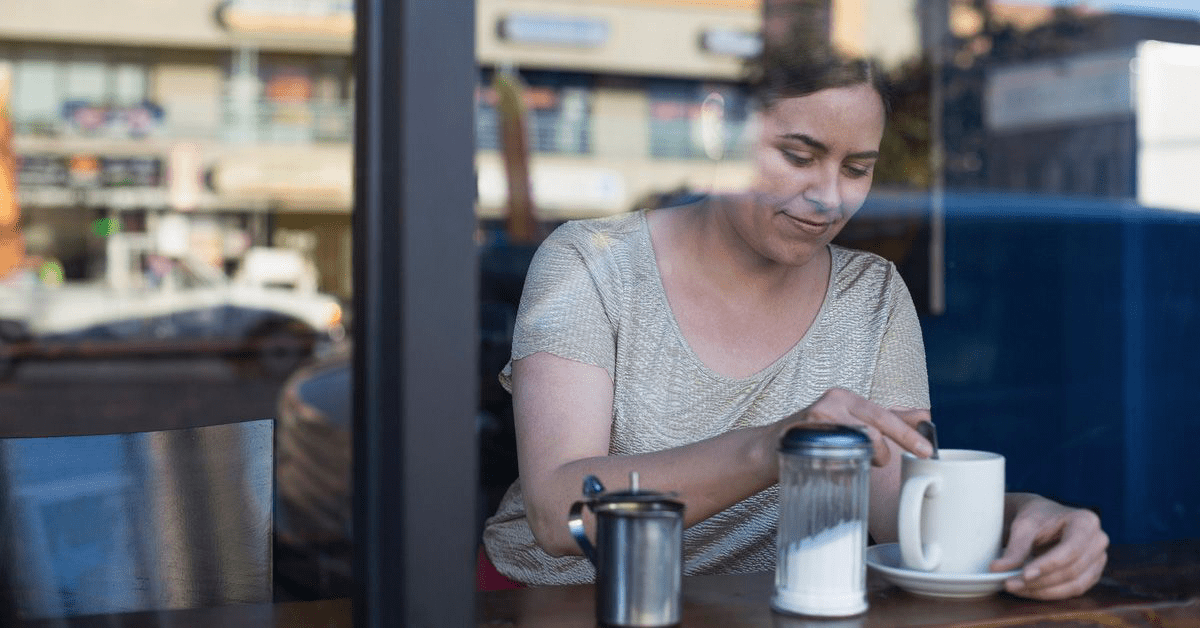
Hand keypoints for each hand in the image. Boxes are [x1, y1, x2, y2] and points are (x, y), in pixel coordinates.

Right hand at [771, 388, 932, 467]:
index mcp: (848, 398)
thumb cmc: (816, 437)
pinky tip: (832, 468)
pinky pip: (835, 456)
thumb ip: (888, 419)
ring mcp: (817, 416)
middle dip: (884, 452)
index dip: (908, 434)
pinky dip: (839, 469)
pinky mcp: (804, 432)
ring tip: (852, 462)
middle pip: (875, 428)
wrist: (770, 448)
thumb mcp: (853, 424)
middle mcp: (833, 401)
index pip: (886, 415)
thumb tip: (924, 416)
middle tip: (881, 462)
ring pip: (858, 440)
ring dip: (862, 459)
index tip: (927, 451)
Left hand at [991, 495, 1108, 599]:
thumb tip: (998, 569)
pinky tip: (1027, 590)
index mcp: (1086, 522)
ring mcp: (1098, 560)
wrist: (1044, 518)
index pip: (1070, 549)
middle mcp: (1098, 541)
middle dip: (1040, 581)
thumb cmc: (1036, 517)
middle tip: (1010, 583)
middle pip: (1072, 570)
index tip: (1024, 574)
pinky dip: (1049, 593)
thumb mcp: (1024, 526)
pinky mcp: (1092, 574)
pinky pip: (1073, 590)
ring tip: (1015, 588)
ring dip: (1043, 591)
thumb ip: (1015, 548)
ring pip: (1074, 585)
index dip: (1047, 565)